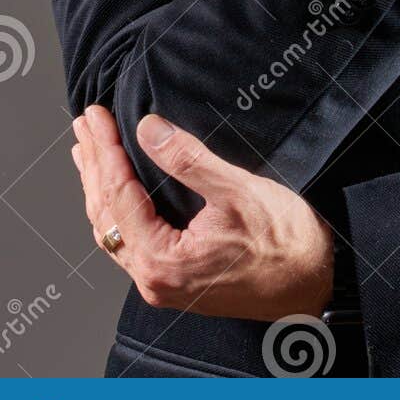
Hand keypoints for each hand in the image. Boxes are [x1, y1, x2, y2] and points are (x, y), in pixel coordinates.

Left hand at [71, 105, 333, 319]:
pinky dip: (117, 209)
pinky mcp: (175, 279)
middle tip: (84, 124)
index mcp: (163, 261)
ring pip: (115, 230)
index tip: (96, 116)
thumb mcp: (237, 190)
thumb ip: (188, 160)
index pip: (118, 195)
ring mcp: (163, 283)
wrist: (315, 282)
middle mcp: (154, 279)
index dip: (105, 150)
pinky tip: (116, 191)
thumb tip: (148, 129)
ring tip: (87, 152)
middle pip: (106, 214)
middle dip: (94, 165)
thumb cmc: (284, 242)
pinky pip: (130, 241)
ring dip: (100, 187)